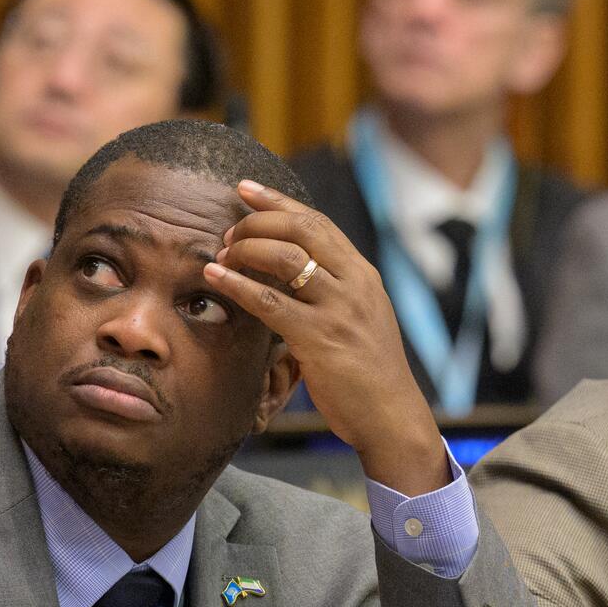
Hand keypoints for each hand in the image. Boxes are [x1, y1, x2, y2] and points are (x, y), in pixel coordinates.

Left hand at [203, 181, 450, 495]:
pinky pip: (270, 302)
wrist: (392, 416)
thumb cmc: (369, 374)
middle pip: (301, 230)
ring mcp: (339, 310)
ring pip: (285, 257)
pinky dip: (237, 285)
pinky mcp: (320, 339)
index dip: (279, 203)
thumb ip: (332, 294)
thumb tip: (289, 277)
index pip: (318, 223)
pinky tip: (216, 277)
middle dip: (258, 221)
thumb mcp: (360, 320)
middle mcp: (354, 285)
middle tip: (230, 229)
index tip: (247, 190)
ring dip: (246, 248)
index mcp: (363, 275)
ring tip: (222, 253)